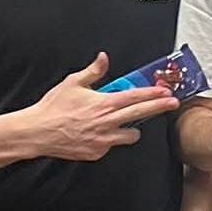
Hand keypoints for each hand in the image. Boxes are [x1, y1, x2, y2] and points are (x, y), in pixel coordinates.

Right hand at [22, 53, 177, 161]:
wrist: (38, 132)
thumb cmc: (54, 108)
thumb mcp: (73, 83)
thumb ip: (93, 71)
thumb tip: (104, 58)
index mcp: (104, 104)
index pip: (136, 97)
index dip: (153, 94)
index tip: (166, 92)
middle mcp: (108, 122)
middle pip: (141, 114)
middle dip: (160, 108)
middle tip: (173, 104)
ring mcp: (104, 140)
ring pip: (130, 136)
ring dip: (132, 129)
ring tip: (126, 123)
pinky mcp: (98, 152)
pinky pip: (112, 145)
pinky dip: (110, 139)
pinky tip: (99, 133)